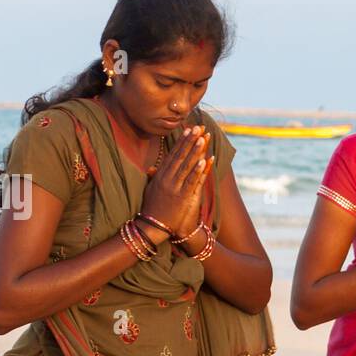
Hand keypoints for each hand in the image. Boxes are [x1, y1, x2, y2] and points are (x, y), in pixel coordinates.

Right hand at [140, 126, 213, 242]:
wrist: (152, 228)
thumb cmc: (152, 210)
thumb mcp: (150, 191)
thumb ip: (153, 178)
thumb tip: (151, 168)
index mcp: (160, 176)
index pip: (172, 155)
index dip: (181, 142)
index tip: (188, 129)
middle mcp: (167, 179)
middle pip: (180, 156)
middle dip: (190, 141)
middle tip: (198, 127)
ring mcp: (174, 188)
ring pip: (187, 166)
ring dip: (195, 151)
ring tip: (203, 138)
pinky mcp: (182, 198)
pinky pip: (191, 182)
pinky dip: (198, 171)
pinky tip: (205, 161)